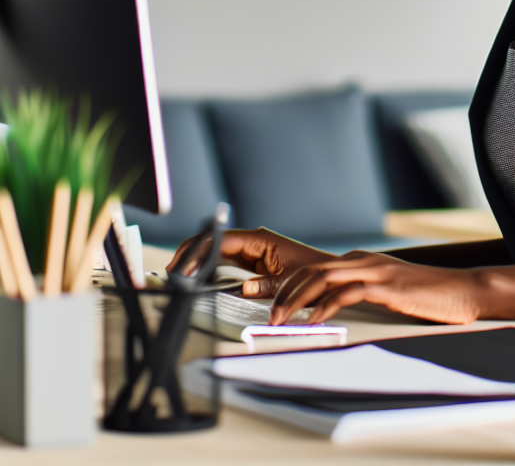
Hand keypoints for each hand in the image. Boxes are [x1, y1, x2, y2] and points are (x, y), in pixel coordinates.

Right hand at [167, 228, 328, 297]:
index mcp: (260, 240)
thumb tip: (242, 289)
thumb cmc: (313, 276)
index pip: (220, 239)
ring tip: (178, 278)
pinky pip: (224, 262)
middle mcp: (253, 241)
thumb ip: (265, 286)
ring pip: (216, 252)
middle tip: (171, 275)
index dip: (197, 252)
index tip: (181, 267)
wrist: (328, 277)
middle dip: (190, 256)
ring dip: (197, 263)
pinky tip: (196, 280)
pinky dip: (208, 269)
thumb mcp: (288, 283)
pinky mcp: (251, 262)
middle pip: (213, 242)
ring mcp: (251, 251)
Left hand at [268, 250, 514, 324]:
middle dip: (282, 291)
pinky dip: (326, 305)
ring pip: (323, 277)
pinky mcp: (387, 285)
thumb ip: (361, 292)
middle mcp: (363, 260)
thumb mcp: (386, 291)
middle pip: (311, 269)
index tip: (264, 298)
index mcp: (361, 260)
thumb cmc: (425, 295)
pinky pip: (348, 292)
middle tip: (266, 313)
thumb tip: (330, 306)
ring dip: (296, 299)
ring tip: (281, 319)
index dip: (285, 283)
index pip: (313, 267)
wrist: (461, 291)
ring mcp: (375, 270)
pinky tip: (315, 319)